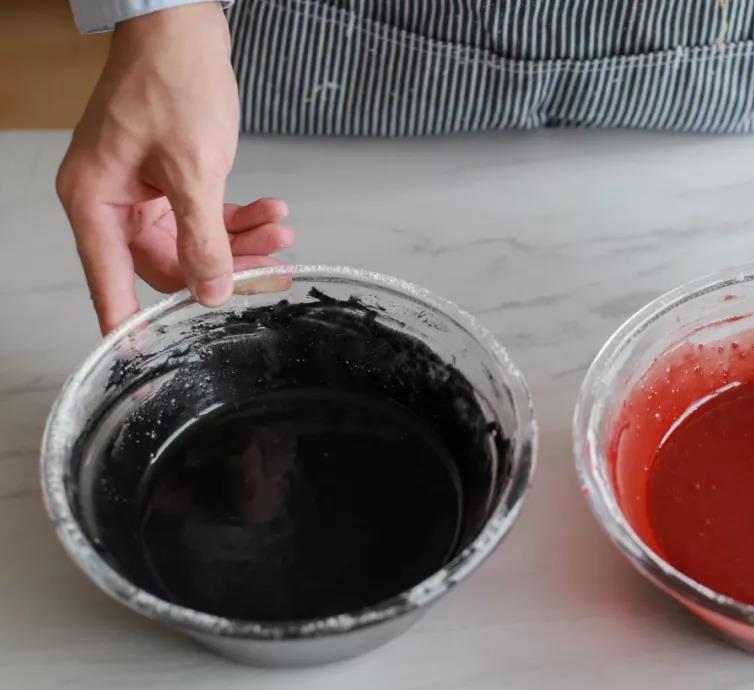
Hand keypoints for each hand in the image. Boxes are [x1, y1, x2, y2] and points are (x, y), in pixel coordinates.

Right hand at [56, 3, 293, 333]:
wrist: (183, 27)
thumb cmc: (172, 84)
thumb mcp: (194, 171)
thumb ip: (203, 238)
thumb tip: (208, 292)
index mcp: (97, 202)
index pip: (111, 280)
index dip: (130, 323)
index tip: (143, 361)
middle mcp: (114, 201)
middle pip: (169, 262)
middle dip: (226, 266)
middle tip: (274, 270)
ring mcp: (143, 189)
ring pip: (196, 240)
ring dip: (242, 241)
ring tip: (284, 233)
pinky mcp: (170, 176)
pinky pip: (205, 213)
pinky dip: (238, 217)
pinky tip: (273, 212)